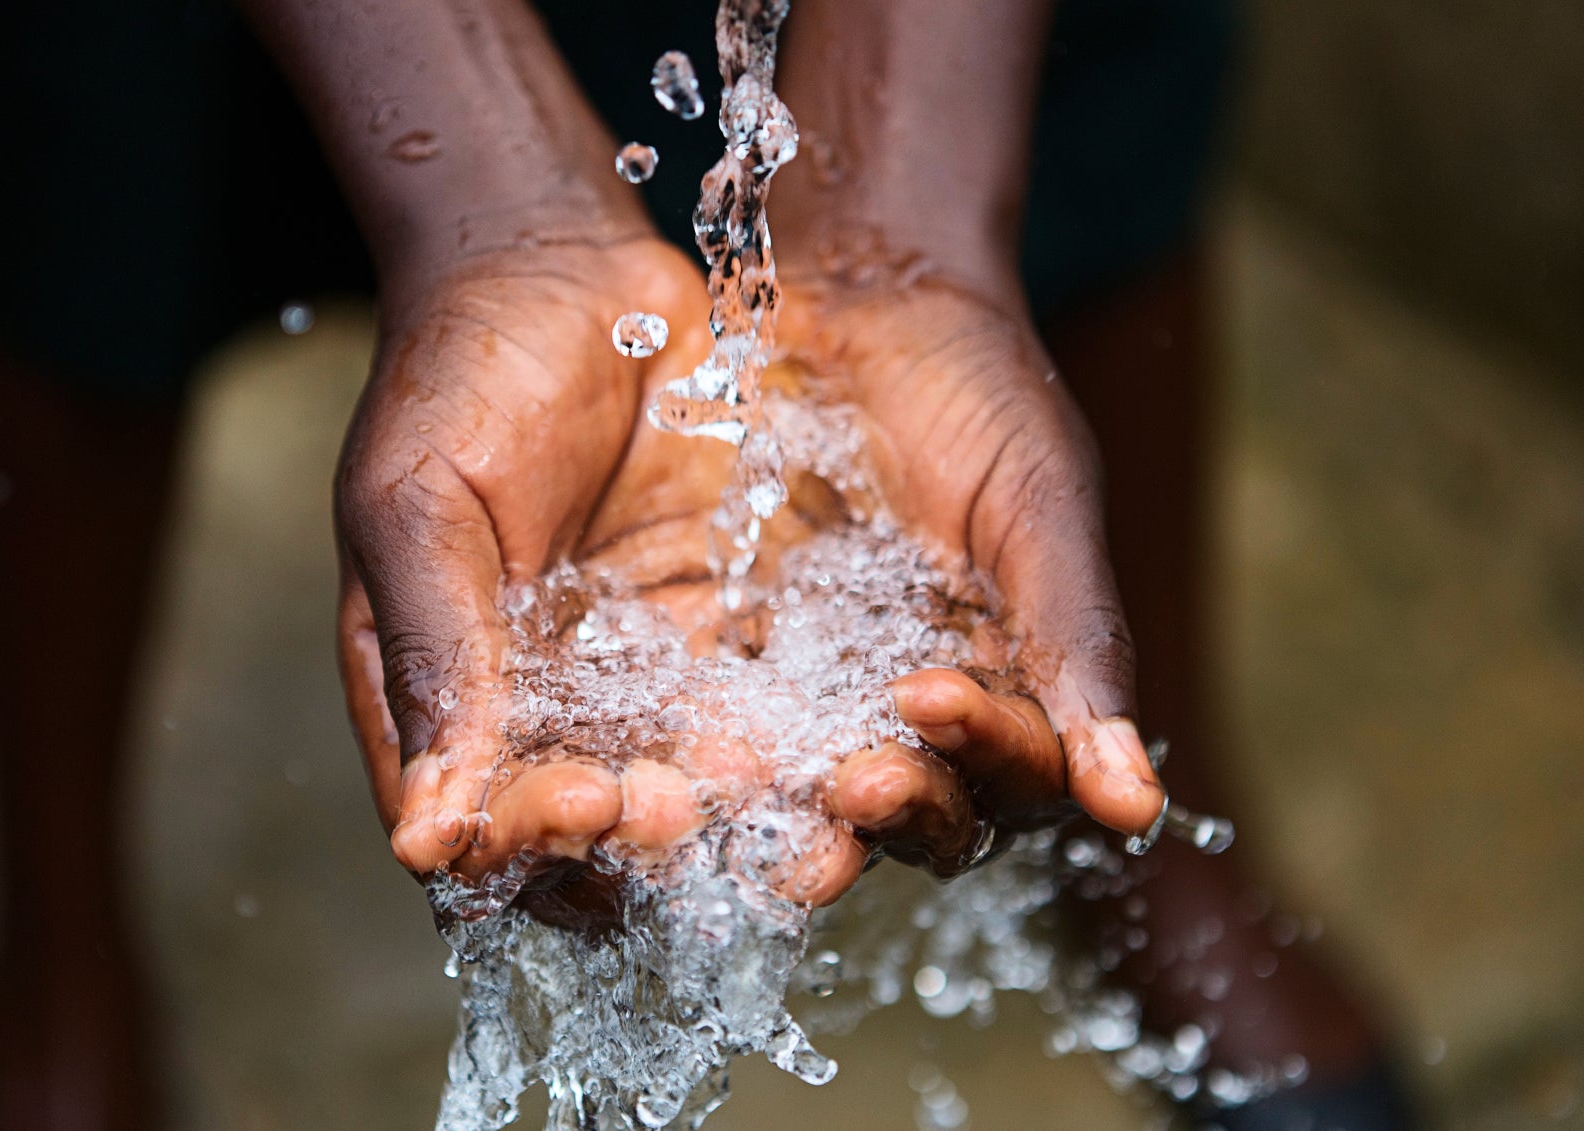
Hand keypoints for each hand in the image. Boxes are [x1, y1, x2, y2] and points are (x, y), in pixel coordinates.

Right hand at [332, 235, 1059, 911]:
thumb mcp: (416, 509)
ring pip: (696, 780)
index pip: (484, 824)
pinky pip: (770, 702)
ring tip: (784, 801)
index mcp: (449, 700)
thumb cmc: (455, 375)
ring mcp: (647, 672)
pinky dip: (802, 736)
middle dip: (651, 839)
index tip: (591, 803)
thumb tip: (432, 840)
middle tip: (698, 812)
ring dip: (740, 811)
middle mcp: (551, 709)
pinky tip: (841, 740)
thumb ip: (436, 660)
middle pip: (600, 826)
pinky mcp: (730, 628)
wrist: (561, 267)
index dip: (536, 841)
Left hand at [775, 265, 1167, 842]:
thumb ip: (1080, 642)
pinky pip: (731, 723)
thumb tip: (1136, 805)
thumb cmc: (976, 388)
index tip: (934, 698)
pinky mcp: (739, 658)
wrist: (863, 295)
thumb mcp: (1038, 504)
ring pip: (825, 787)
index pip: (1019, 769)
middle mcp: (925, 704)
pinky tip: (692, 747)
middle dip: (897, 800)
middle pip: (925, 805)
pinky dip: (720, 746)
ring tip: (773, 786)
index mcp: (1018, 680)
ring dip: (806, 801)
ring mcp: (827, 688)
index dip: (986, 751)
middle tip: (856, 778)